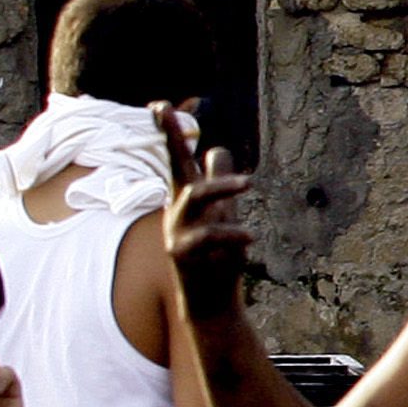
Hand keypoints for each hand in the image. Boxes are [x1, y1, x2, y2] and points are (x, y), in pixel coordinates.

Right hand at [155, 103, 254, 320]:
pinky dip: (230, 233)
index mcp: (187, 198)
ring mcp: (176, 230)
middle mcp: (177, 210)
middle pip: (174, 167)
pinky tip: (249, 237)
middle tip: (169, 111)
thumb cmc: (218, 255)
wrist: (211, 302)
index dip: (168, 133)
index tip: (158, 104)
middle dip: (172, 139)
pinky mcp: (181, 254)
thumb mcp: (222, 214)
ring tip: (249, 184)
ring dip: (221, 186)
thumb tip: (217, 148)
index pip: (177, 160)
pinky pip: (206, 236)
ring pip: (193, 196)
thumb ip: (219, 184)